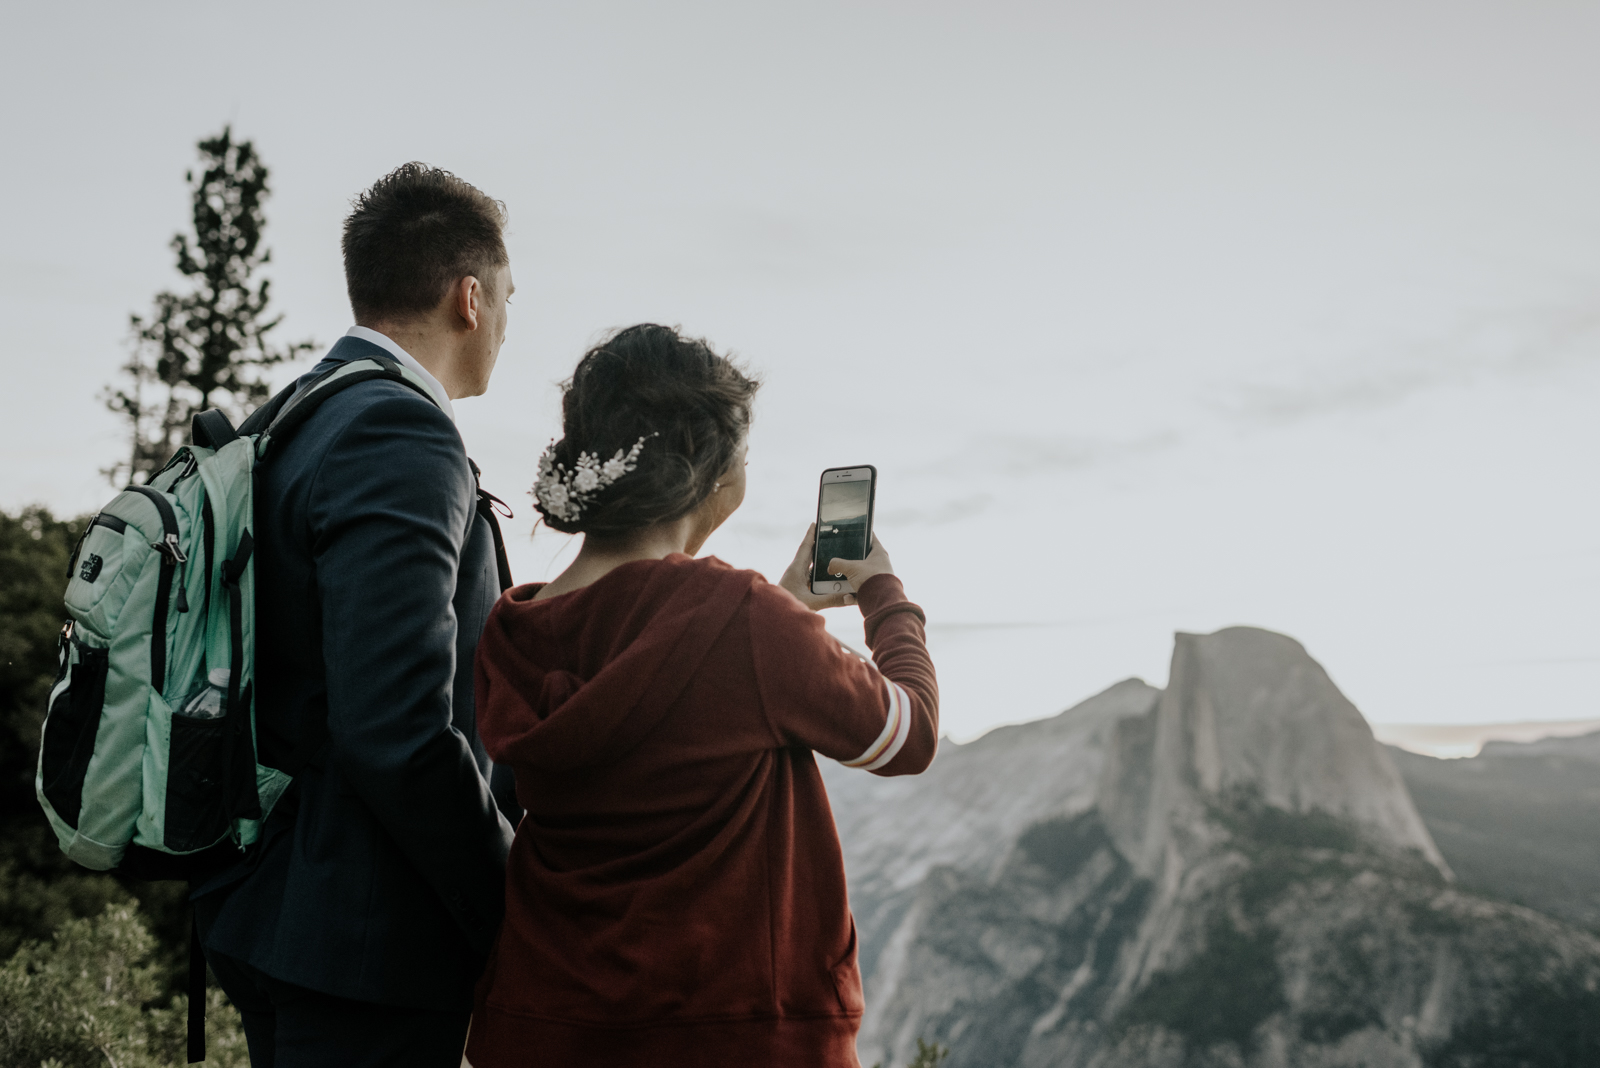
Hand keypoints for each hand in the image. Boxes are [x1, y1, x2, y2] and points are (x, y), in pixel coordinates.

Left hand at [778, 524, 895, 611]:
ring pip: (809, 566)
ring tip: (832, 553)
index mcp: (796, 569)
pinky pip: (809, 577)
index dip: (811, 535)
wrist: (773, 619)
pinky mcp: (796, 588)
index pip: (806, 547)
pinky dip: (817, 573)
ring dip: (819, 560)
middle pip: (809, 554)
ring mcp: (795, 580)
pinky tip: (826, 576)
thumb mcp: (813, 603)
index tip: (816, 523)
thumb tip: (850, 596)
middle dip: (818, 545)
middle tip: (830, 536)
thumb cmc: (788, 608)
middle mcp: (795, 572)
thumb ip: (832, 599)